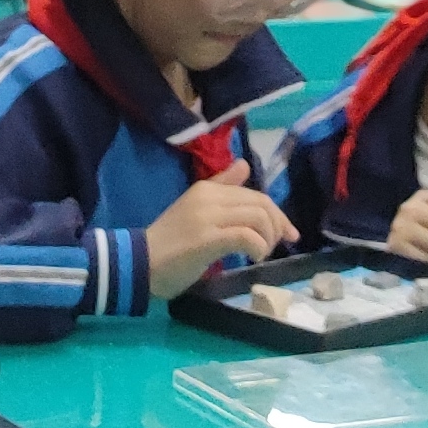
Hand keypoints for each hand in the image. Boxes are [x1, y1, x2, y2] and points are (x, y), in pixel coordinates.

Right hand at [143, 161, 294, 297]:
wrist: (139, 263)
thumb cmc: (169, 242)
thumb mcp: (197, 209)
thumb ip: (221, 187)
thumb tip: (244, 164)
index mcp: (207, 188)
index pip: (255, 194)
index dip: (278, 214)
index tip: (288, 234)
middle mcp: (209, 196)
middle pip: (262, 204)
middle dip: (277, 226)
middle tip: (273, 247)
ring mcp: (208, 216)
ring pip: (258, 217)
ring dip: (268, 239)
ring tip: (259, 254)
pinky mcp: (207, 238)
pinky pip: (247, 236)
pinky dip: (258, 248)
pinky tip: (253, 259)